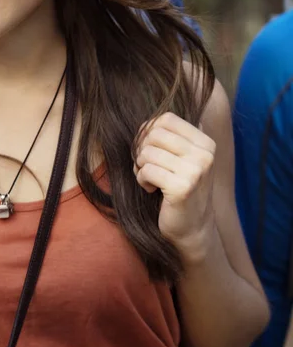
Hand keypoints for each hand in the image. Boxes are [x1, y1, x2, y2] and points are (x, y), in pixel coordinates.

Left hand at [134, 112, 216, 258]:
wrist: (192, 227)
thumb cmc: (179, 188)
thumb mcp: (182, 158)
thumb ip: (172, 137)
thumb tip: (151, 120)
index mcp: (206, 143)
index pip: (166, 118)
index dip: (148, 131)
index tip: (149, 149)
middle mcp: (204, 154)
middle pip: (154, 134)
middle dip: (142, 150)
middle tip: (147, 166)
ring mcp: (195, 171)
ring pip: (147, 153)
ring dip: (141, 167)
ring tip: (150, 179)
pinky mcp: (182, 187)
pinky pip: (146, 171)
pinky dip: (142, 180)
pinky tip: (152, 190)